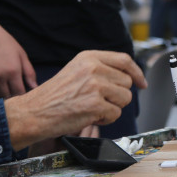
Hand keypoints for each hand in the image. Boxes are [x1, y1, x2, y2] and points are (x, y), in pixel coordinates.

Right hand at [0, 26, 37, 98]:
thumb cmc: (5, 44)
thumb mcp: (21, 55)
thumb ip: (29, 72)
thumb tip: (35, 87)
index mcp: (13, 71)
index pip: (19, 93)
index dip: (22, 95)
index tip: (22, 92)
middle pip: (7, 97)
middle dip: (12, 96)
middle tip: (13, 90)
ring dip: (0, 96)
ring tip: (4, 88)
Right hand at [4, 50, 146, 149]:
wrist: (34, 112)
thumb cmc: (54, 96)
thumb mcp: (76, 70)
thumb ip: (100, 69)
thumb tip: (128, 77)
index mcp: (89, 57)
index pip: (124, 60)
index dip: (136, 73)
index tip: (141, 83)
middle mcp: (93, 68)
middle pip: (126, 83)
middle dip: (118, 96)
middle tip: (100, 101)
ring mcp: (95, 86)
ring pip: (124, 99)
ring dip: (113, 108)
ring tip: (93, 108)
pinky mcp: (95, 105)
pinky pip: (115, 114)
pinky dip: (106, 119)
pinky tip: (90, 116)